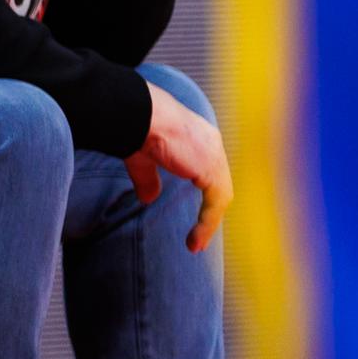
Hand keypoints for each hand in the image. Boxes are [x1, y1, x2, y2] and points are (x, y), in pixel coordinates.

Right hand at [124, 81, 231, 251]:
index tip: (196, 212)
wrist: (138, 114)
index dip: (204, 192)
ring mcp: (213, 155)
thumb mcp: (142, 159)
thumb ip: (149, 179)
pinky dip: (207, 224)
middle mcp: (211, 143)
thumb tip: (148, 199)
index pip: (209, 168)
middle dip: (211, 210)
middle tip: (199, 234)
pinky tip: (195, 240)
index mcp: (197, 136)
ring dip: (208, 223)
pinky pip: (216, 203)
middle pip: (219, 183)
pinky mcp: (210, 169)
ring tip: (195, 244)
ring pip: (220, 196)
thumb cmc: (136, 127)